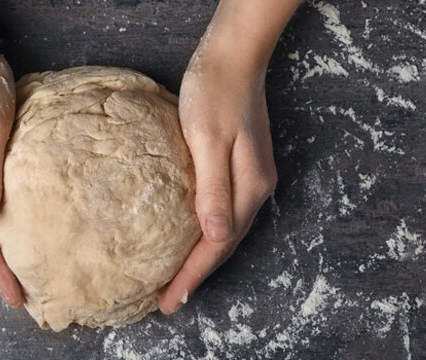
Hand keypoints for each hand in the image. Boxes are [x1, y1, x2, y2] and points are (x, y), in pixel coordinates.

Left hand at [158, 34, 277, 313]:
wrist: (235, 59)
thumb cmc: (215, 91)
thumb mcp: (209, 138)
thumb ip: (213, 188)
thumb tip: (215, 235)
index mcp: (248, 186)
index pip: (218, 243)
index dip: (193, 275)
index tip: (170, 299)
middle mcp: (257, 188)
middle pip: (226, 244)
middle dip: (198, 275)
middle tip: (168, 300)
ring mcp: (255, 179)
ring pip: (228, 231)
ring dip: (205, 258)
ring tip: (179, 279)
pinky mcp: (246, 168)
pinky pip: (228, 213)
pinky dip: (210, 234)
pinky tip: (194, 239)